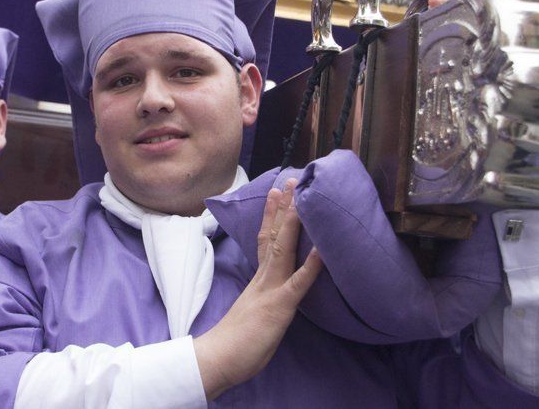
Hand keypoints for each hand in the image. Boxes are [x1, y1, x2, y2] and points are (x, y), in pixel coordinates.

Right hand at [193, 179, 322, 399]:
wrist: (216, 359)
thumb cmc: (234, 344)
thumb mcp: (252, 315)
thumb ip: (261, 300)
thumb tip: (268, 293)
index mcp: (258, 281)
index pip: (265, 241)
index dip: (272, 217)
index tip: (276, 193)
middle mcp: (263, 279)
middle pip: (274, 236)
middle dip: (283, 207)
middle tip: (290, 180)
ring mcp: (270, 290)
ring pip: (283, 248)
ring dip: (293, 222)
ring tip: (302, 197)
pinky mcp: (278, 307)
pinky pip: (297, 284)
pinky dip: (311, 267)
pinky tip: (322, 252)